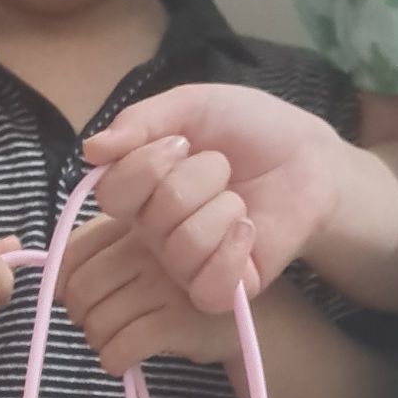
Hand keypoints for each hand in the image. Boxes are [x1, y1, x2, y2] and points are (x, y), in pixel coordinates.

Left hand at [60, 214, 239, 374]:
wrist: (252, 319)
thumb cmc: (188, 288)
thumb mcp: (151, 256)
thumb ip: (107, 255)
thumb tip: (55, 288)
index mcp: (139, 223)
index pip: (75, 251)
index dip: (63, 282)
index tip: (70, 299)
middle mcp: (153, 246)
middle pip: (83, 289)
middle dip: (79, 316)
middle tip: (93, 326)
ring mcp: (168, 282)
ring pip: (100, 320)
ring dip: (96, 342)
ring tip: (110, 344)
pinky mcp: (180, 319)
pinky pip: (125, 345)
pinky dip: (114, 360)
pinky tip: (121, 362)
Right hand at [85, 86, 342, 312]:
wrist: (308, 158)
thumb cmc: (248, 131)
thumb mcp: (192, 106)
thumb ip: (140, 121)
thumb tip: (90, 150)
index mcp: (138, 194)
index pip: (110, 194)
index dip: (145, 166)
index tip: (181, 142)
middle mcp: (152, 236)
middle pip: (153, 218)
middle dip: (200, 178)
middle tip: (222, 167)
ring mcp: (182, 268)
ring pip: (183, 246)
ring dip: (224, 207)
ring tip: (240, 199)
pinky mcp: (218, 292)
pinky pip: (206, 283)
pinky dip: (234, 248)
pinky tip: (249, 230)